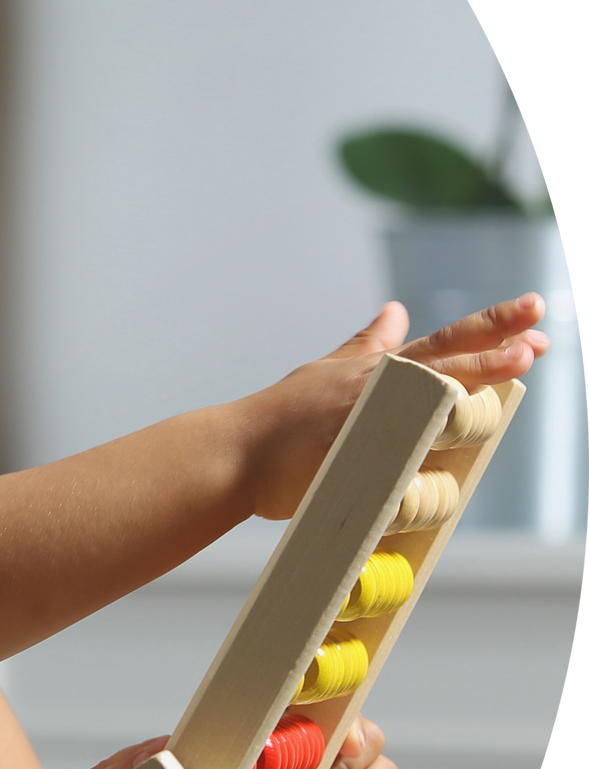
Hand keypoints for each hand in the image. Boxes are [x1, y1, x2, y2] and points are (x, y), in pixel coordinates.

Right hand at [246, 296, 545, 518]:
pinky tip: (450, 441)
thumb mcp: (328, 371)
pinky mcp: (351, 456)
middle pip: (447, 363)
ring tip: (511, 370)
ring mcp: (366, 420)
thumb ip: (368, 345)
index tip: (533, 312)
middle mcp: (379, 388)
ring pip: (431, 402)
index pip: (446, 341)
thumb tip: (398, 311)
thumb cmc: (280, 419)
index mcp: (380, 371)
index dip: (492, 326)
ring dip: (473, 387)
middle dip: (494, 348)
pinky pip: (399, 458)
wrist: (234, 454)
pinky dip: (422, 454)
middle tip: (533, 341)